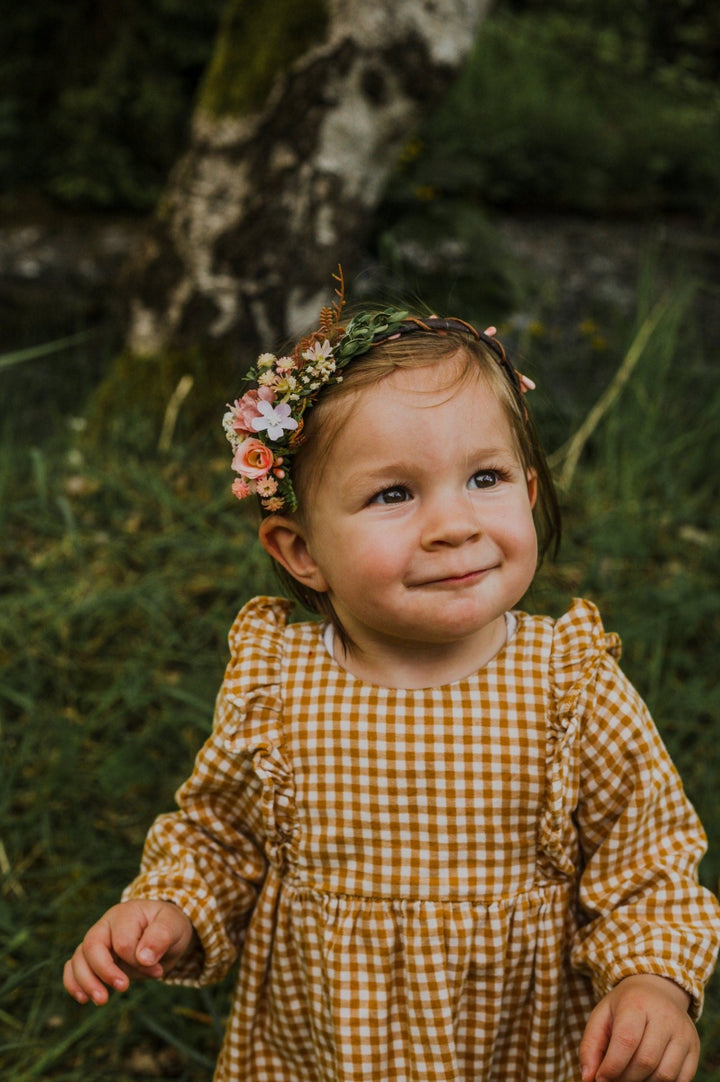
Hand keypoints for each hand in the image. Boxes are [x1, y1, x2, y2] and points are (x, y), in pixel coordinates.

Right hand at [63, 899, 195, 1005]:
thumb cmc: (169, 926)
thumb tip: (143, 958)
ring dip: (86, 982)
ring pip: (79, 958)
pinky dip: (73, 982)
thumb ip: (160, 937)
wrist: (165, 931)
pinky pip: (73, 966)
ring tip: (101, 1001)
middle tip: (123, 988)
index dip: (137, 961)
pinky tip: (82, 998)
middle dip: (104, 972)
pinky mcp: (92, 957)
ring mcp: (96, 941)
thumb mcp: (173, 926)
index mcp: (125, 914)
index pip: (123, 942)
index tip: (157, 971)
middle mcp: (105, 925)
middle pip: (92, 946)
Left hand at [579, 974, 698, 1081]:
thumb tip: (587, 1078)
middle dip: (625, 1078)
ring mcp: (683, 1033)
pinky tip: (647, 1076)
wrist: (657, 991)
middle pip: (645, 1061)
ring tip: (629, 1076)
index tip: (601, 1078)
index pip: (627, 1040)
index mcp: (637, 1003)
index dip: (612, 1066)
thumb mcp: (601, 1016)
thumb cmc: (624, 1007)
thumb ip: (590, 1046)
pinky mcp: (694, 1048)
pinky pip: (681, 1080)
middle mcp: (665, 1016)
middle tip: (613, 1078)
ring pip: (664, 1074)